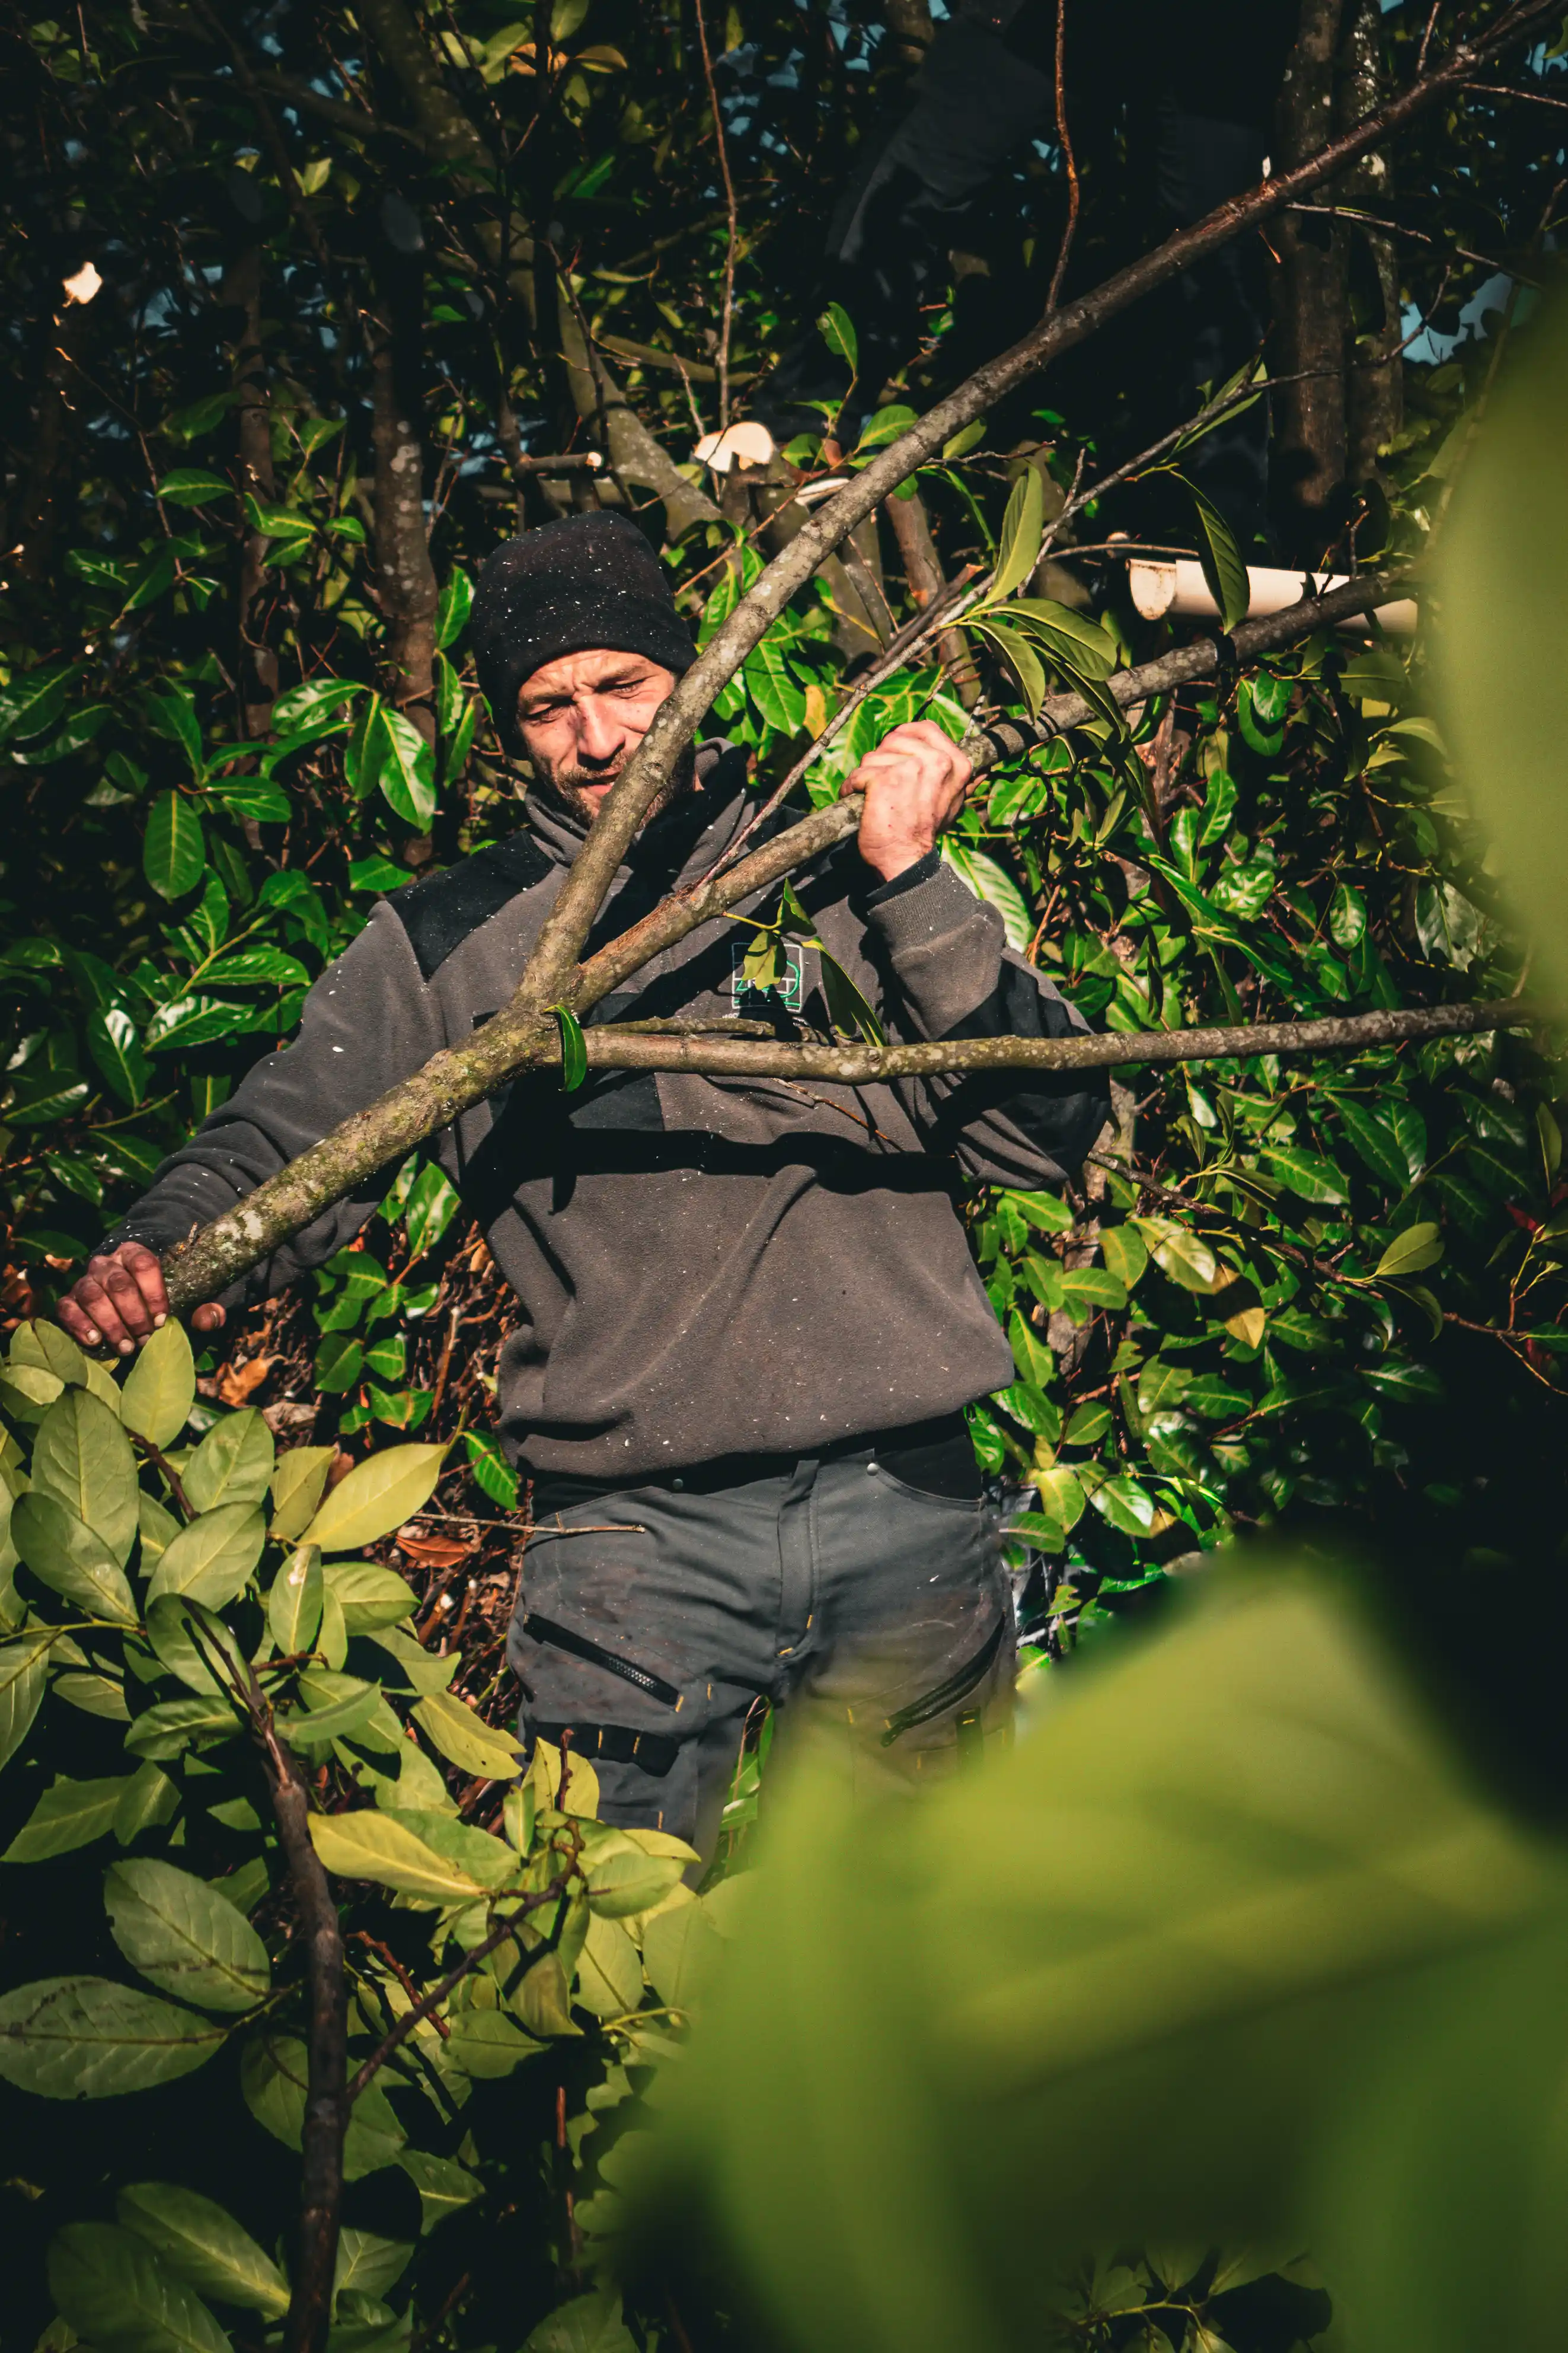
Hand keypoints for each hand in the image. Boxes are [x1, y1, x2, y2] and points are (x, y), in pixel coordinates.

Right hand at [57, 1242, 225, 1356]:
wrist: (128, 1308)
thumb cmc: (161, 1305)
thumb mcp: (188, 1303)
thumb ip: (206, 1309)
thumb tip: (210, 1319)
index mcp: (134, 1254)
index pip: (144, 1263)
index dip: (154, 1293)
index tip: (162, 1320)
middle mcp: (106, 1264)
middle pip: (118, 1283)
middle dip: (133, 1314)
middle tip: (145, 1338)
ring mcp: (85, 1282)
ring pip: (92, 1296)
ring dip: (111, 1324)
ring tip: (126, 1347)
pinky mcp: (69, 1301)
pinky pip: (67, 1309)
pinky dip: (80, 1325)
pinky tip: (96, 1341)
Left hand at [845, 719, 971, 883]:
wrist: (907, 859)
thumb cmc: (925, 832)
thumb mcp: (953, 804)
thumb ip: (960, 782)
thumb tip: (983, 772)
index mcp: (957, 764)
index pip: (925, 728)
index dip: (904, 736)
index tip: (894, 752)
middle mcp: (937, 762)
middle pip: (894, 739)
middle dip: (881, 758)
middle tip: (882, 783)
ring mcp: (911, 769)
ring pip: (873, 756)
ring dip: (865, 775)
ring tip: (873, 796)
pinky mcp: (885, 779)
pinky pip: (859, 773)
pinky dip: (852, 787)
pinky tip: (859, 800)